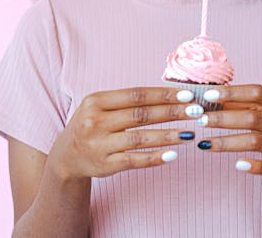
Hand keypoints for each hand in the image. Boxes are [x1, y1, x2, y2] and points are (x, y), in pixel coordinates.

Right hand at [48, 87, 201, 180]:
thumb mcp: (100, 106)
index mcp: (96, 101)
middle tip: (195, 111)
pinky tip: (172, 154)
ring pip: (140, 138)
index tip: (186, 94)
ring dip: (168, 135)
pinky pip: (134, 161)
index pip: (136, 95)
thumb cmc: (92, 124)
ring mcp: (99, 145)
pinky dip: (154, 157)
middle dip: (171, 112)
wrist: (65, 156)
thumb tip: (169, 95)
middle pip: (141, 115)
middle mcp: (95, 122)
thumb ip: (128, 100)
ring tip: (189, 133)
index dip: (162, 94)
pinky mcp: (104, 166)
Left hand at [195, 84, 261, 185]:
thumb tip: (210, 97)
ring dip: (227, 142)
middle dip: (224, 118)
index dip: (232, 93)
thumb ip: (242, 105)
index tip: (208, 95)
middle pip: (253, 117)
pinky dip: (253, 166)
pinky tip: (237, 164)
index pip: (256, 92)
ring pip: (255, 141)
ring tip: (205, 143)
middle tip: (201, 120)